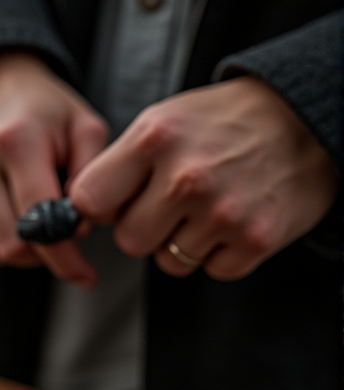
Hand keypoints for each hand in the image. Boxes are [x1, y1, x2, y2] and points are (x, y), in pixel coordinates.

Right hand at [0, 51, 108, 287]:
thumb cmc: (46, 107)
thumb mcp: (85, 127)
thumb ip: (92, 176)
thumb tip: (78, 228)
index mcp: (18, 142)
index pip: (39, 222)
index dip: (65, 257)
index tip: (86, 274)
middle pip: (12, 246)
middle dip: (46, 257)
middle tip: (69, 243)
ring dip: (27, 252)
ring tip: (48, 227)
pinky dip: (6, 241)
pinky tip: (24, 219)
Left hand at [68, 76, 338, 279]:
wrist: (306, 120)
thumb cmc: (225, 122)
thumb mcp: (166, 119)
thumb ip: (122, 164)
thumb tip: (83, 211)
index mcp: (155, 138)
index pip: (89, 201)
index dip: (102, 206)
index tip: (118, 200)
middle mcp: (186, 176)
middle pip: (129, 241)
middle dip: (145, 228)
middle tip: (171, 203)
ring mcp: (222, 212)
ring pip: (169, 262)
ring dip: (183, 243)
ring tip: (208, 207)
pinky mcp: (253, 240)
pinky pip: (212, 270)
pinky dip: (220, 253)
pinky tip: (233, 220)